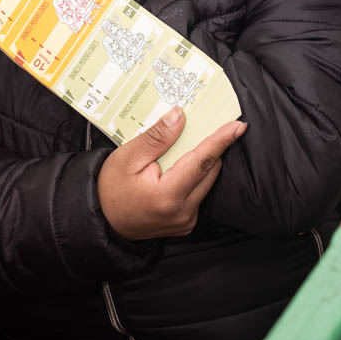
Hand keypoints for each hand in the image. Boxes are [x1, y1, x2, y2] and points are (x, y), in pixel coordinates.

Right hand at [97, 108, 246, 239]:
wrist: (102, 220)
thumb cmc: (111, 188)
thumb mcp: (128, 157)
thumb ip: (157, 137)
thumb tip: (179, 116)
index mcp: (168, 196)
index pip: (202, 161)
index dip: (221, 141)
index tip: (238, 126)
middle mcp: (183, 212)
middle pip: (209, 171)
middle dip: (211, 147)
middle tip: (207, 125)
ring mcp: (186, 221)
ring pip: (206, 182)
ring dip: (202, 161)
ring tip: (186, 145)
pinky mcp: (186, 223)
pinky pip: (198, 192)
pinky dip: (194, 176)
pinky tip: (178, 166)